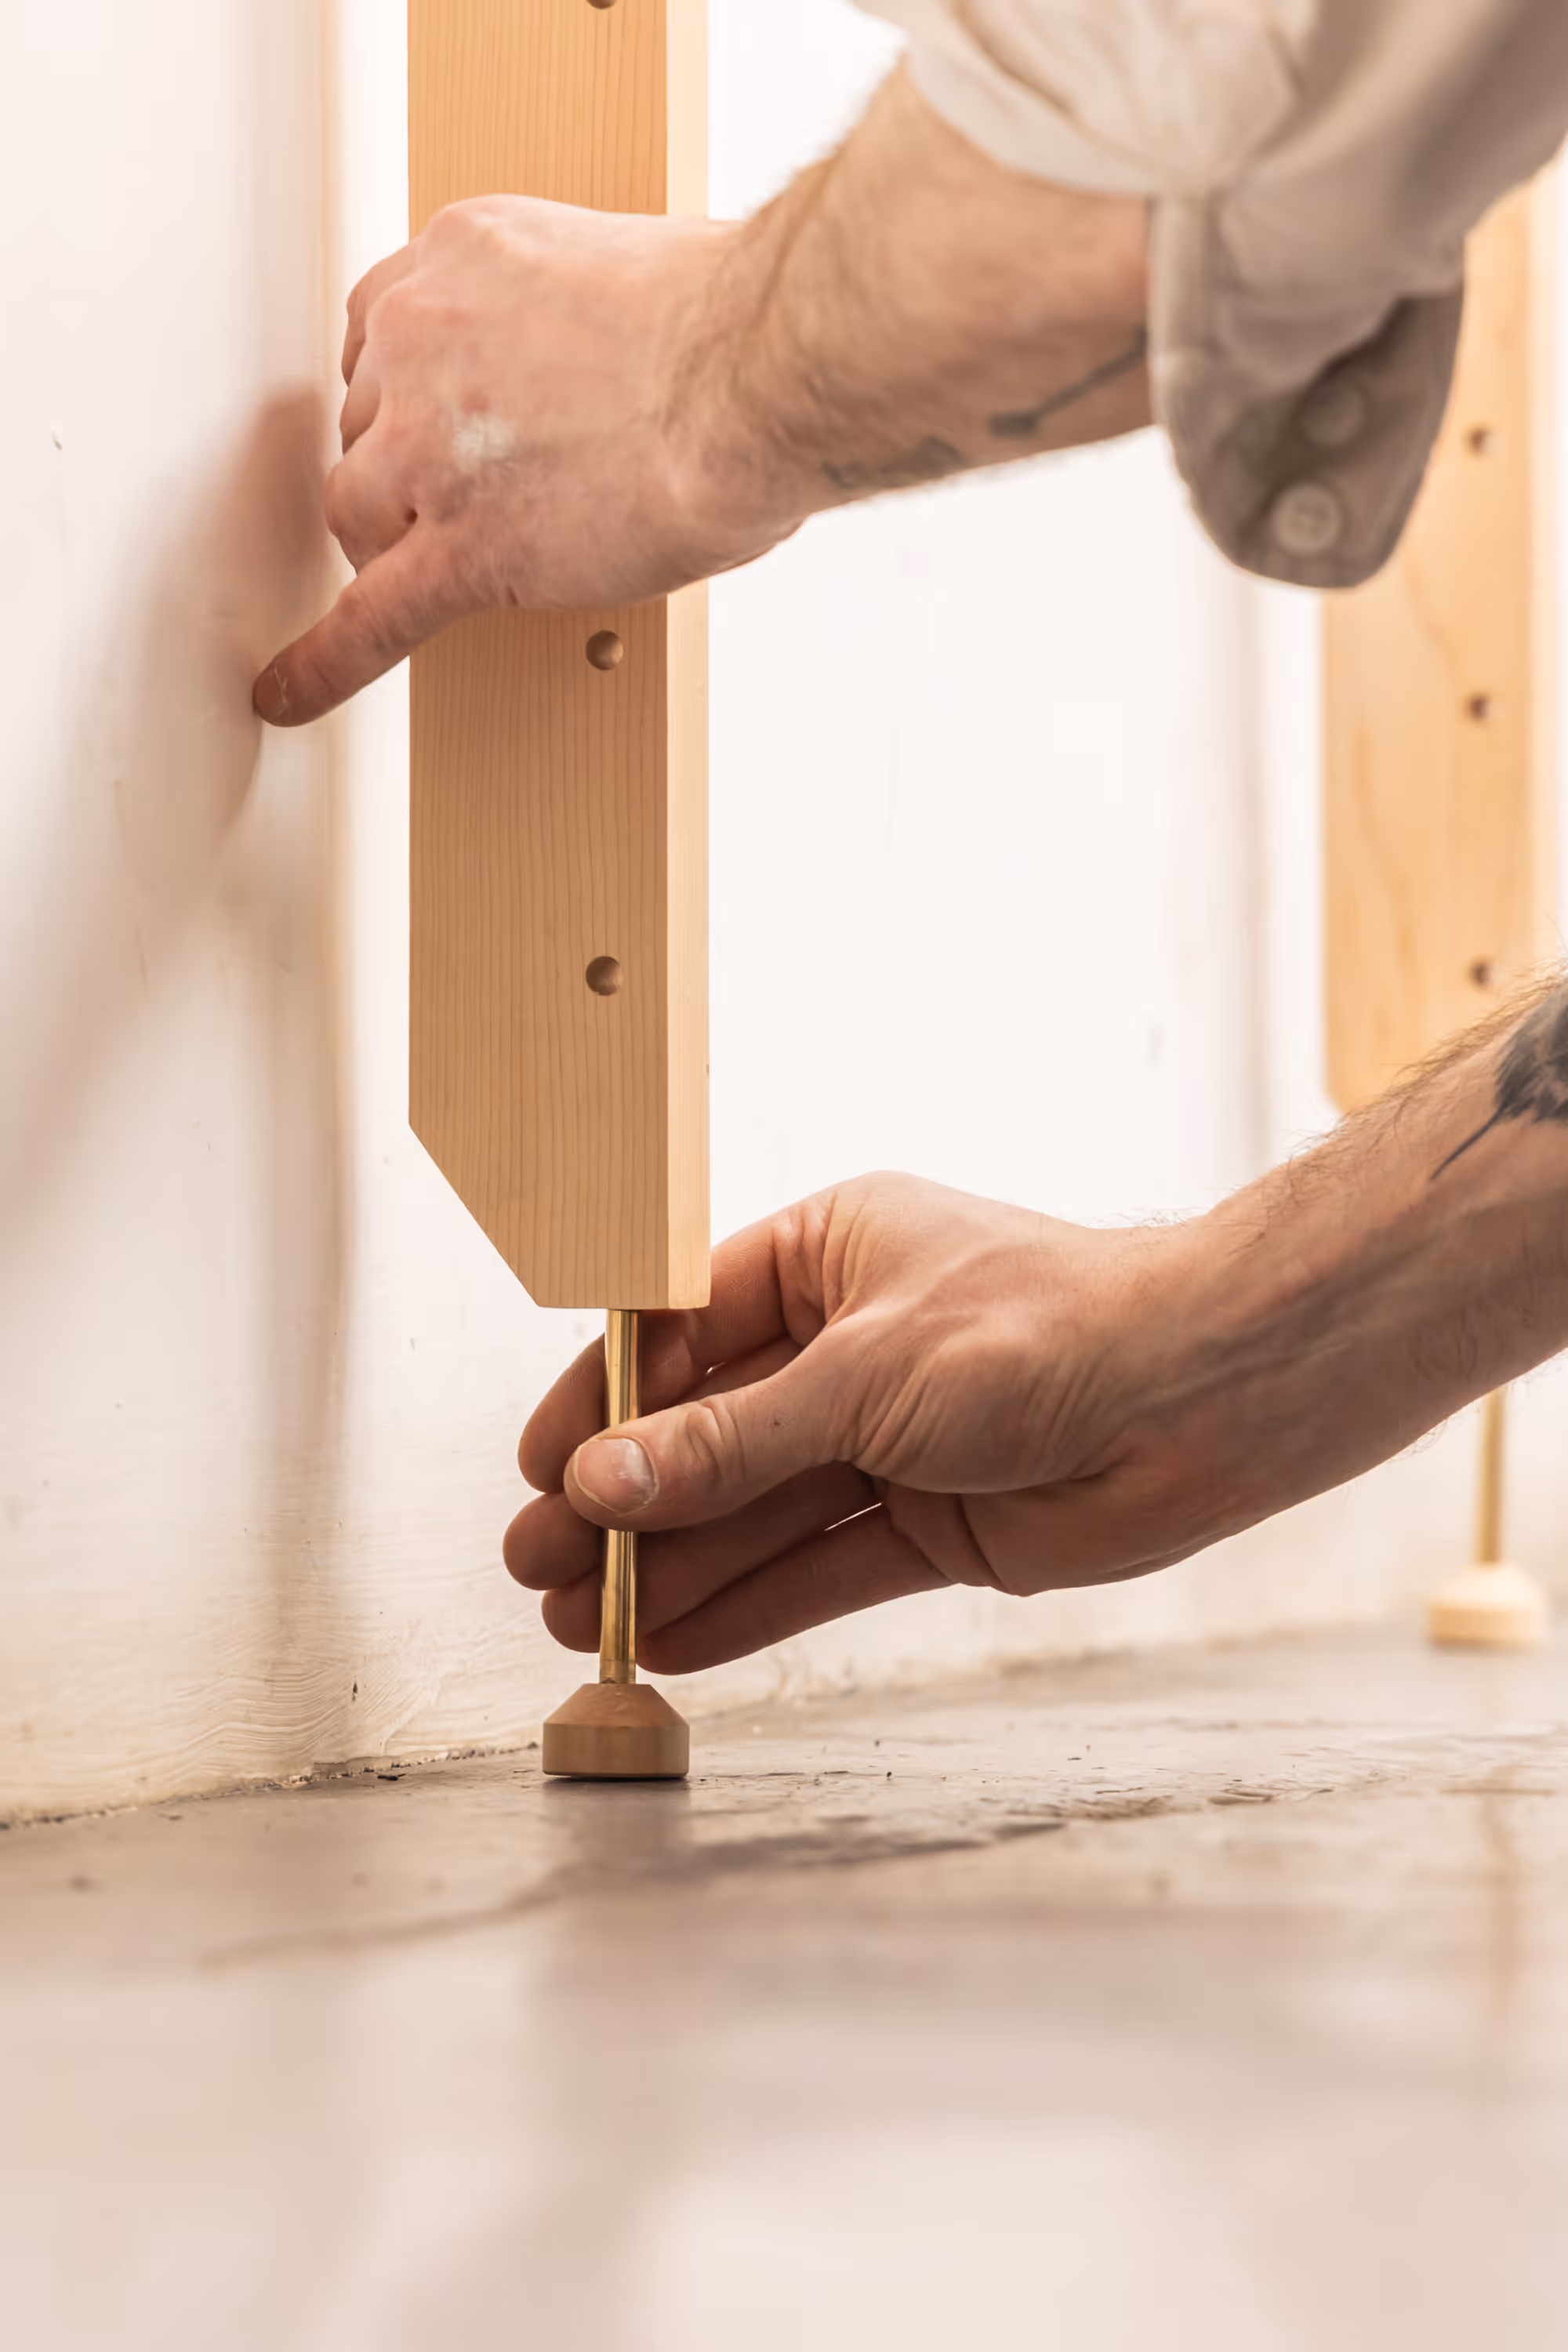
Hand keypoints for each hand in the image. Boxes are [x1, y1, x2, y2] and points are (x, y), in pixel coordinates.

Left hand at [253, 197, 790, 727]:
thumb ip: (572, 317)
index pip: (387, 333)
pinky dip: (329, 664)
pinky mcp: (463, 548)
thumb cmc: (729, 330)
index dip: (412, 395)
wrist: (754, 378)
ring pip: (358, 514)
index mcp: (462, 257)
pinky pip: (372, 619)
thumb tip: (595, 378)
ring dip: (395, 544)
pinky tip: (293, 694)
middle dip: (410, 470)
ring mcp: (430, 449)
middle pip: (367, 426)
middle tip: (473, 496)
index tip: (432, 421)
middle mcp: (424, 338)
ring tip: (446, 568)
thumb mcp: (625, 268)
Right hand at [505, 1173, 1226, 1673]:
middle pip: (712, 1431)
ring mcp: (891, 1439)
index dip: (605, 1400)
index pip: (683, 1329)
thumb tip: (602, 1483)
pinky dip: (753, 1606)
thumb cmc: (1041, 1330)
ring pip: (759, 1510)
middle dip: (625, 1502)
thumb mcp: (860, 1375)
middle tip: (539, 1565)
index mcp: (829, 1256)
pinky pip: (822, 1567)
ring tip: (582, 1624)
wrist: (1201, 1399)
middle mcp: (851, 1346)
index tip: (540, 1463)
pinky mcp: (933, 1524)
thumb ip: (731, 1442)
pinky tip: (676, 1644)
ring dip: (673, 1566)